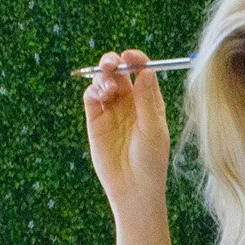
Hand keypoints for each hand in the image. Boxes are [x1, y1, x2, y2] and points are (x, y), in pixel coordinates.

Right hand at [83, 49, 170, 218]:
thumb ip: (146, 100)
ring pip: (104, 82)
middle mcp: (130, 102)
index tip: (130, 56)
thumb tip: (145, 70)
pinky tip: (99, 95)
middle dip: (114, 63)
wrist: (133, 188)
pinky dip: (93, 90)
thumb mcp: (152, 128)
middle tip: (111, 63)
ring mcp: (112, 111)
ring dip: (103, 76)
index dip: (136, 60)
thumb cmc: (150, 160)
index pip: (142, 72)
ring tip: (107, 87)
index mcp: (148, 101)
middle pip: (120, 73)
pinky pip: (91, 98)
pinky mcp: (95, 121)